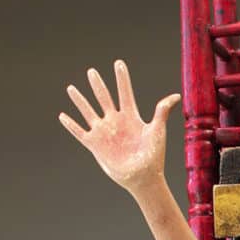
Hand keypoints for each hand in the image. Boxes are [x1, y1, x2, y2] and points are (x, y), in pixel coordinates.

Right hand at [58, 59, 180, 192]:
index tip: (118, 63)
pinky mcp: (95, 145)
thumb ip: (162, 111)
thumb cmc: (153, 154)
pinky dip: (70, 124)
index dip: (122, 78)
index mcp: (131, 117)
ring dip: (80, 101)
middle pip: (104, 98)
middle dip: (98, 85)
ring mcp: (104, 132)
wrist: (143, 176)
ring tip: (71, 88)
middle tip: (92, 71)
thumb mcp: (158, 130)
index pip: (125, 92)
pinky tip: (62, 116)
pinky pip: (79, 132)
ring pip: (88, 111)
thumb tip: (176, 96)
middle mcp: (116, 122)